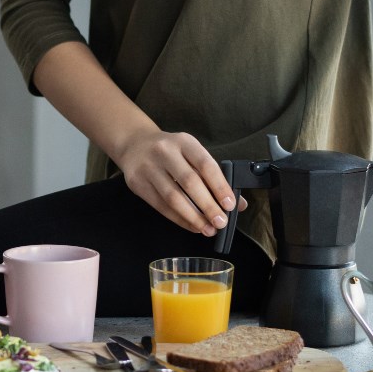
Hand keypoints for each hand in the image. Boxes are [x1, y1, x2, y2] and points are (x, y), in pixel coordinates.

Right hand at [112, 129, 247, 235]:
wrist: (134, 144)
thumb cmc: (170, 152)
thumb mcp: (192, 154)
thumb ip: (214, 176)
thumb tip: (238, 204)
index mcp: (184, 142)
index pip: (206, 165)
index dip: (219, 186)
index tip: (230, 205)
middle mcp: (165, 152)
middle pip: (190, 183)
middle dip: (208, 206)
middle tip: (220, 222)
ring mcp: (148, 167)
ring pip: (173, 197)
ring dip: (193, 217)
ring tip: (207, 229)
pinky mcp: (137, 183)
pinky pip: (161, 206)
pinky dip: (179, 219)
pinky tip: (191, 225)